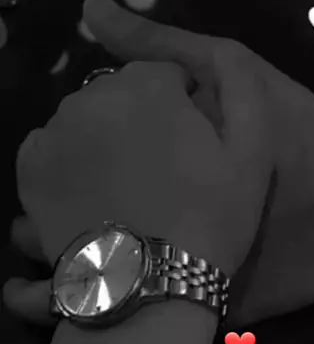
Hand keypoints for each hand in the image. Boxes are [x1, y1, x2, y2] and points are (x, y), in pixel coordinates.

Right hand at [4, 0, 313, 326]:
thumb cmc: (286, 119)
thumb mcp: (223, 71)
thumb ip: (158, 46)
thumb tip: (91, 4)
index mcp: (162, 167)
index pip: (89, 175)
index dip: (55, 180)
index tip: (34, 183)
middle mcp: (168, 215)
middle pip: (91, 231)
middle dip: (51, 240)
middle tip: (31, 241)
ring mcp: (192, 260)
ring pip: (114, 282)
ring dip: (68, 290)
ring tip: (37, 295)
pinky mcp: (216, 306)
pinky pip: (158, 327)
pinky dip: (112, 330)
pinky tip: (75, 330)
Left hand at [5, 44, 271, 325]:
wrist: (149, 286)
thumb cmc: (211, 220)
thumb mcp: (253, 151)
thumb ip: (239, 85)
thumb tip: (206, 57)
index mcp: (148, 84)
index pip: (167, 72)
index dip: (185, 107)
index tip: (194, 147)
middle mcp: (93, 96)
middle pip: (121, 91)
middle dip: (140, 117)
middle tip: (161, 171)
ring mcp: (55, 132)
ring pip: (85, 117)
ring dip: (103, 136)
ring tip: (125, 188)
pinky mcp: (30, 168)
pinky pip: (51, 145)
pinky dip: (69, 160)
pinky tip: (92, 193)